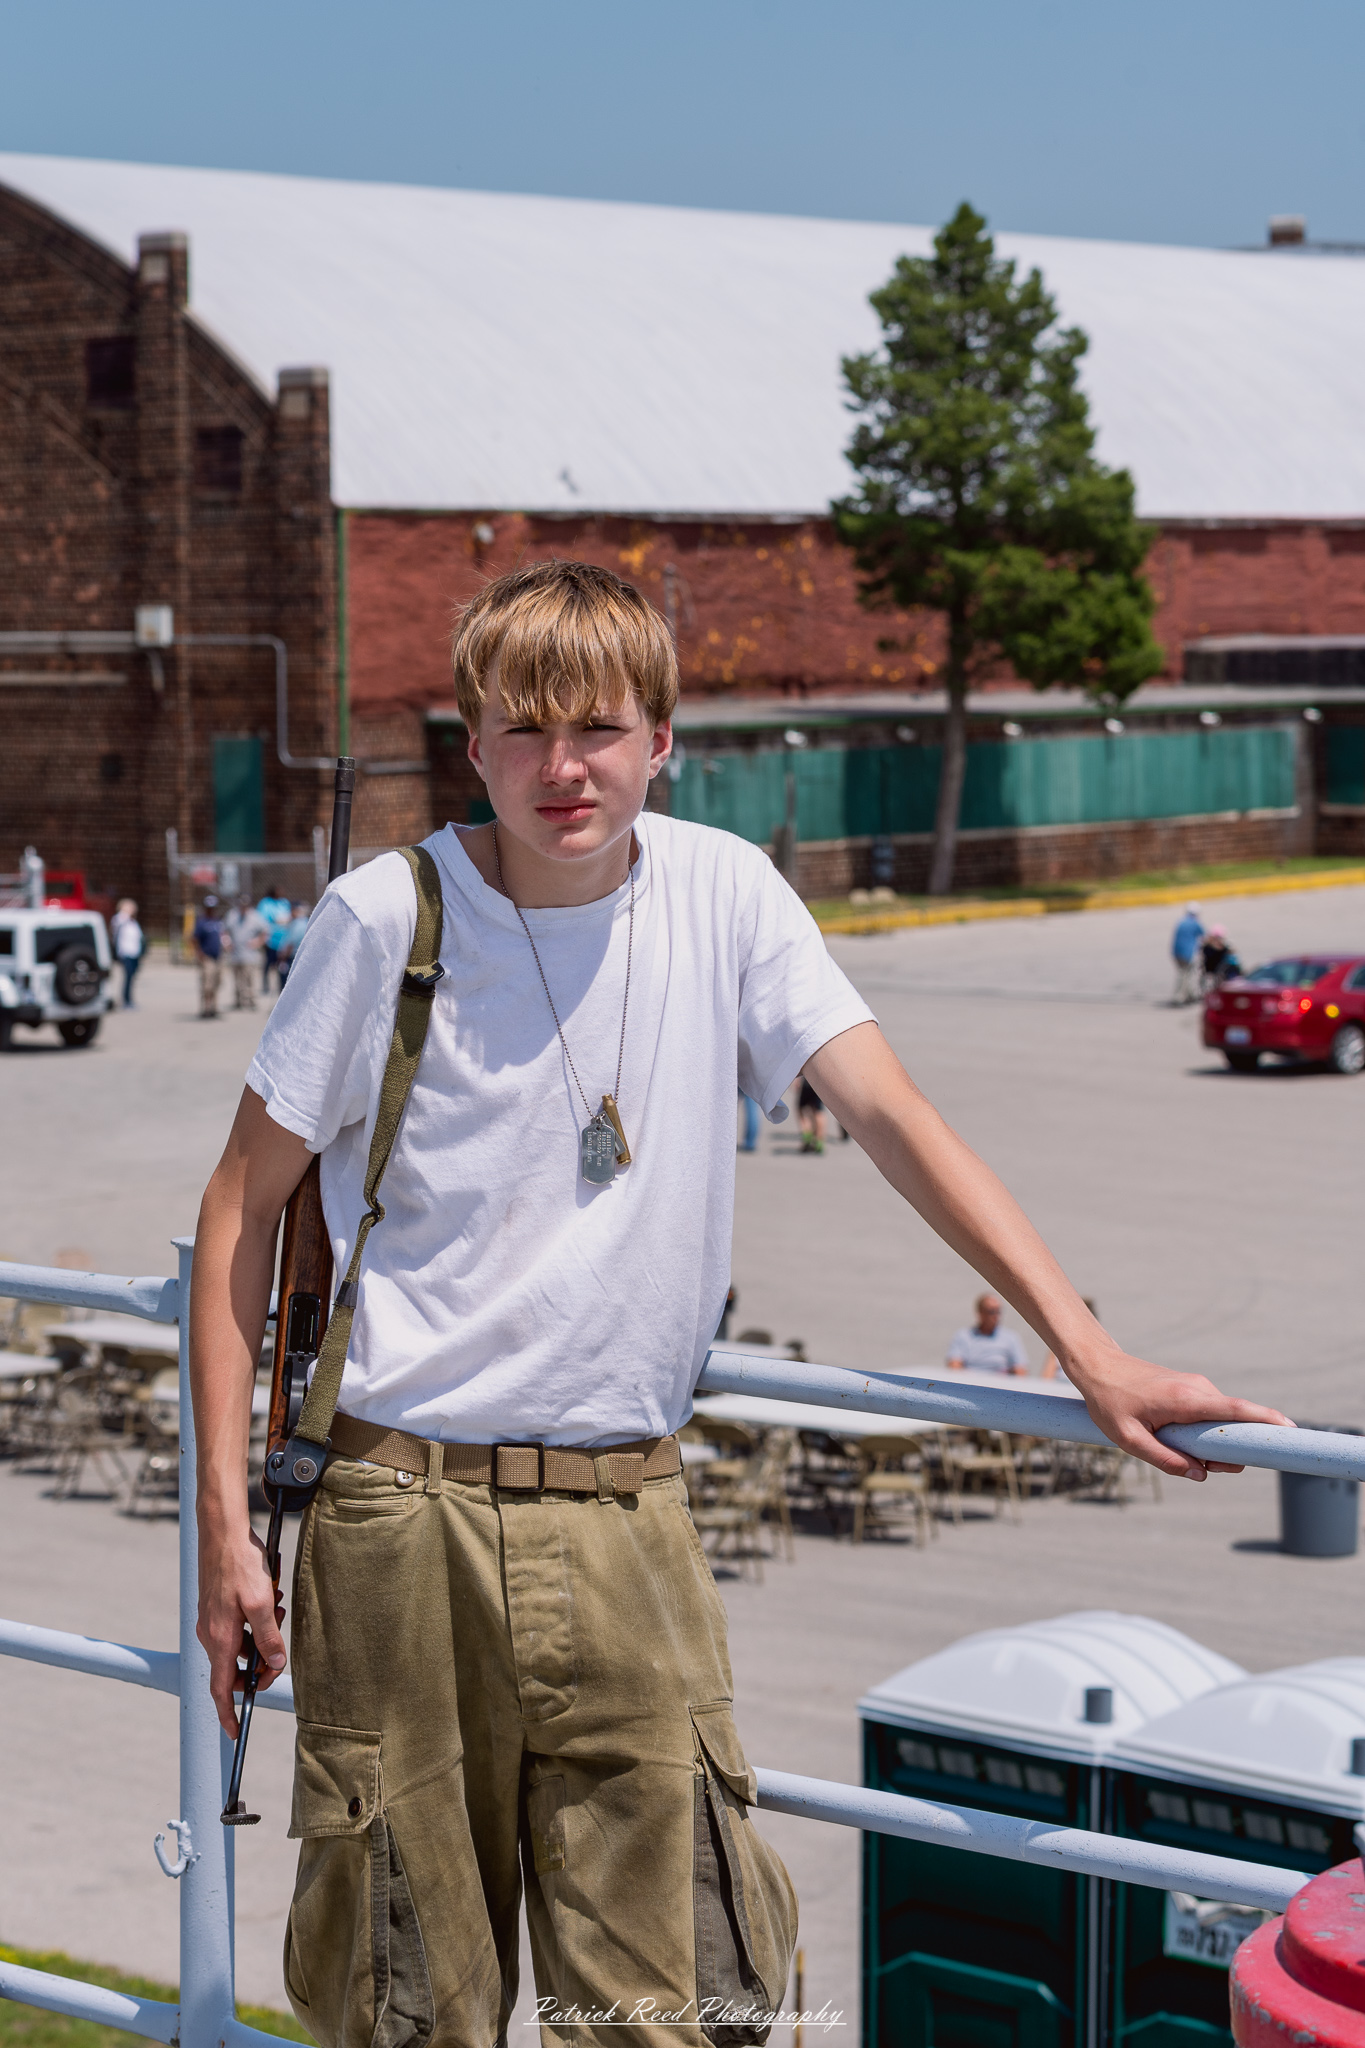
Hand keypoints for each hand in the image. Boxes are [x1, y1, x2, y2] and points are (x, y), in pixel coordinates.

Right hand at [197, 1524, 287, 1737]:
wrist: (221, 1531)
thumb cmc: (240, 1564)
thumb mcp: (260, 1602)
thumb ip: (268, 1636)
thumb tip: (275, 1665)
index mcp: (220, 1639)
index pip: (221, 1688)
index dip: (228, 1713)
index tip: (236, 1731)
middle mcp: (212, 1633)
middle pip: (235, 1667)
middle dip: (260, 1662)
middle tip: (279, 1650)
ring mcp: (212, 1620)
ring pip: (241, 1643)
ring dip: (262, 1635)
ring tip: (277, 1609)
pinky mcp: (217, 1608)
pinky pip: (239, 1626)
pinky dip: (256, 1620)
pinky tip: (269, 1599)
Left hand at [1070, 1351, 1292, 1480]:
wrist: (1098, 1367)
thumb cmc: (1110, 1402)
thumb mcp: (1129, 1439)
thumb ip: (1164, 1459)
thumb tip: (1199, 1476)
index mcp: (1187, 1400)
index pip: (1237, 1409)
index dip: (1267, 1420)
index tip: (1290, 1431)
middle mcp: (1199, 1389)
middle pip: (1234, 1423)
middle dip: (1231, 1451)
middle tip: (1207, 1469)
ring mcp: (1197, 1386)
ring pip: (1222, 1421)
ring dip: (1215, 1444)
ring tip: (1183, 1454)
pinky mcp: (1192, 1388)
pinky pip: (1211, 1415)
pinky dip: (1206, 1432)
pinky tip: (1180, 1440)